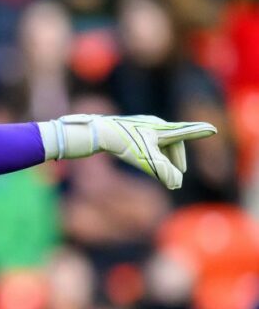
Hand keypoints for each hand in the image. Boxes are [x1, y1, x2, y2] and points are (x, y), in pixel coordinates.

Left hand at [40, 114, 216, 188]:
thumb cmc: (123, 144)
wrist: (97, 132)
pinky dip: (152, 153)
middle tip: (180, 174)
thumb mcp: (146, 160)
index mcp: (162, 129)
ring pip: (160, 142)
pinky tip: (145, 159)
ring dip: (165, 157)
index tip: (212, 130)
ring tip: (165, 171)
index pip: (185, 132)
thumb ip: (164, 171)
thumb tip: (176, 183)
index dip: (199, 132)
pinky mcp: (129, 129)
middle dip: (177, 159)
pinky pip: (147, 141)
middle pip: (173, 142)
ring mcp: (141, 126)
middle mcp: (153, 124)